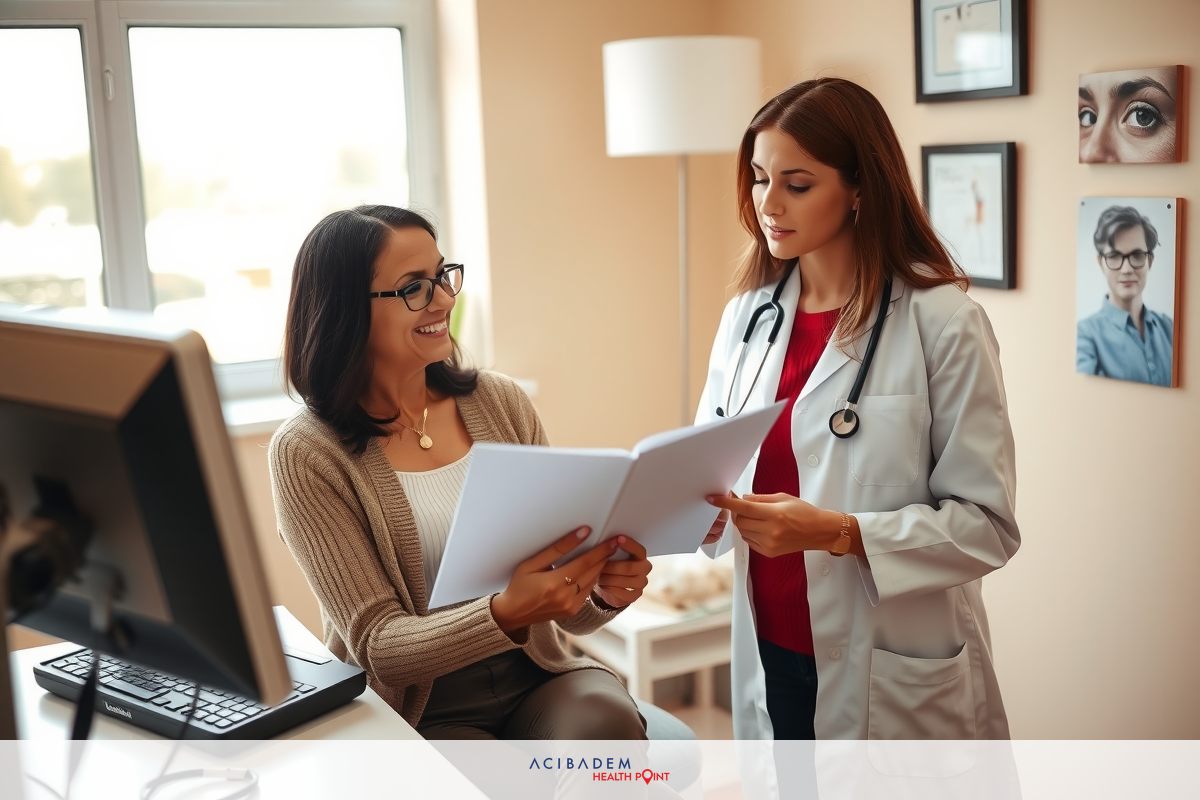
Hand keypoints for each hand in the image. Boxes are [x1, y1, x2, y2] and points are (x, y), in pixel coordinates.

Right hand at [490, 527, 618, 632]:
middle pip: (593, 572)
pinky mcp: (573, 611)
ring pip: (593, 582)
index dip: (601, 550)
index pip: (585, 562)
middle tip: (614, 543)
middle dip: (604, 556)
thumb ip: (558, 548)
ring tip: (606, 553)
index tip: (612, 540)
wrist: (513, 613)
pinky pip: (588, 591)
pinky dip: (591, 579)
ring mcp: (571, 607)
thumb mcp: (532, 563)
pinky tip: (592, 569)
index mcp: (555, 584)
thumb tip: (581, 534)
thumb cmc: (519, 585)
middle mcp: (566, 597)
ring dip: (600, 567)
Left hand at [591, 535, 651, 608]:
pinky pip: (623, 593)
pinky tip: (603, 586)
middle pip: (629, 567)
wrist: (609, 586)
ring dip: (608, 579)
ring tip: (597, 576)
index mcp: (640, 556)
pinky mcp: (636, 595)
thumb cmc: (609, 566)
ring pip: (624, 581)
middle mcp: (645, 568)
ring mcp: (642, 583)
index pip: (639, 550)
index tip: (618, 538)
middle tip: (598, 565)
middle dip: (611, 566)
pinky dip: (610, 589)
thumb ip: (611, 549)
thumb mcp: (611, 556)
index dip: (629, 544)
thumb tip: (605, 542)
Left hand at [706, 492, 838, 557]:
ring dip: (743, 523)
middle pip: (740, 521)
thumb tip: (742, 499)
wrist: (818, 531)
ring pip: (743, 532)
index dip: (727, 503)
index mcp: (775, 515)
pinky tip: (761, 528)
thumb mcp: (782, 498)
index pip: (744, 508)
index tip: (714, 499)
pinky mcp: (768, 553)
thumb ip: (760, 499)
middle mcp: (771, 531)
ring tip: (757, 517)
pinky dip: (749, 533)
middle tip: (743, 506)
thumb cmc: (803, 512)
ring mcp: (769, 544)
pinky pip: (749, 541)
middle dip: (737, 512)